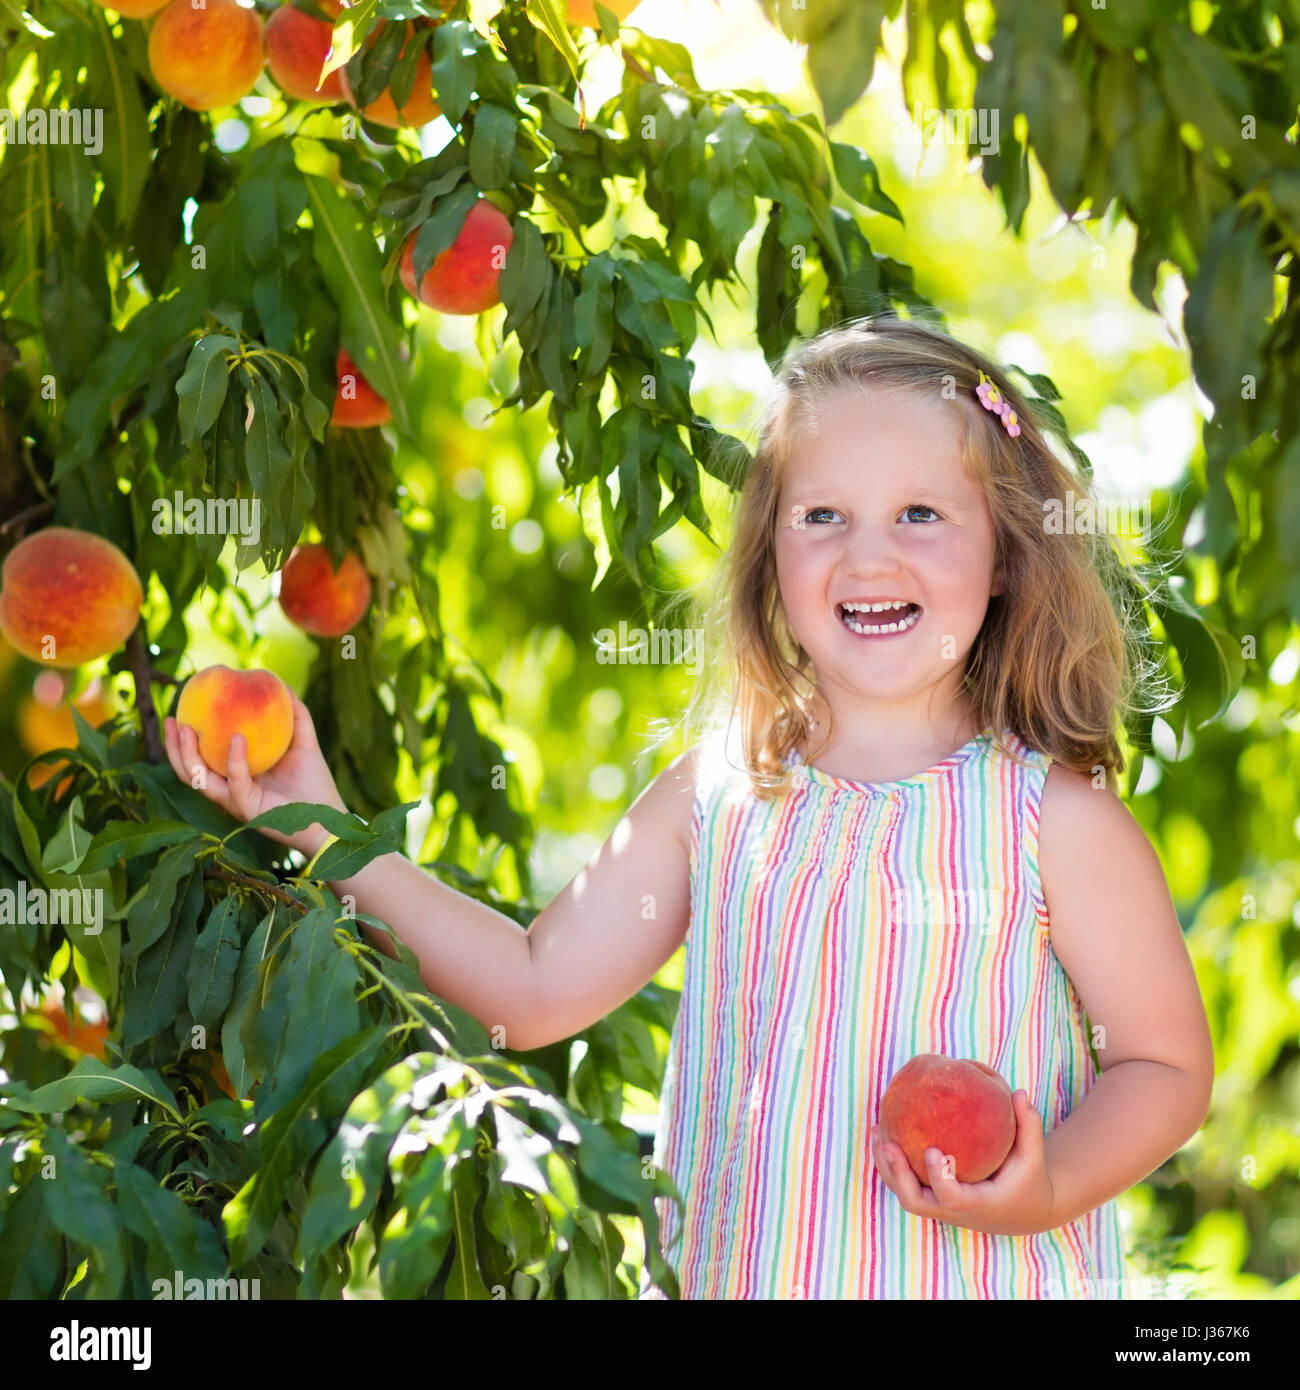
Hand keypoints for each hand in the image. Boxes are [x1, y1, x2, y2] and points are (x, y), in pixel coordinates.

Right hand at [163, 692, 349, 856]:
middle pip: (189, 770)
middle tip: (172, 720)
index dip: (184, 739)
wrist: (329, 816)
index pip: (200, 758)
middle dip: (174, 747)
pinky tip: (237, 738)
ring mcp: (236, 800)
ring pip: (199, 780)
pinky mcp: (248, 809)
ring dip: (188, 755)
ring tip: (187, 728)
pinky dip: (234, 761)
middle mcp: (229, 789)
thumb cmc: (314, 781)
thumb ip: (294, 714)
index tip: (180, 711)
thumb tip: (280, 684)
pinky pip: (235, 783)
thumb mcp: (303, 741)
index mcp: (235, 775)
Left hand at [870, 1090, 1056, 1236]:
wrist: (1021, 1213)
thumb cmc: (1027, 1180)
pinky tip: (884, 1133)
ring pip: (904, 1195)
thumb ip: (1028, 1125)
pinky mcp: (933, 1202)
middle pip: (916, 1203)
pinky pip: (906, 1184)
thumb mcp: (1033, 1157)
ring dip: (887, 1167)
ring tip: (877, 1132)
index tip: (931, 1149)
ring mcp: (940, 1210)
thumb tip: (1017, 1091)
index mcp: (978, 1205)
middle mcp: (954, 1212)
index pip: (952, 1198)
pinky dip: (892, 1163)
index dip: (938, 1177)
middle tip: (889, 1144)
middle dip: (898, 1175)